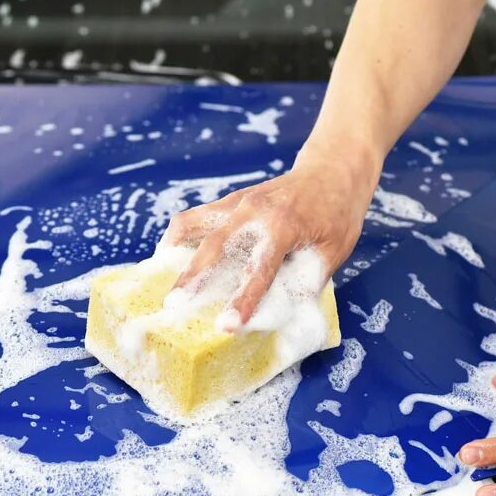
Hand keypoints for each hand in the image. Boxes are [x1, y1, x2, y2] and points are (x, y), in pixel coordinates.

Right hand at [162, 142, 379, 326]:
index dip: (242, 300)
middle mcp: (255, 211)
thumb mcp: (333, 252)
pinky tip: (170, 256)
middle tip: (173, 305)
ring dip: (174, 250)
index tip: (226, 326)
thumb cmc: (337, 215)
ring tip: (158, 276)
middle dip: (193, 277)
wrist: (333, 170)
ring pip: (194, 223)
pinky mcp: (231, 201)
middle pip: (214, 246)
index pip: (259, 269)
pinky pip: (197, 217)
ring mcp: (239, 202)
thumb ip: (307, 281)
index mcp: (284, 225)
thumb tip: (283, 316)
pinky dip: (180, 235)